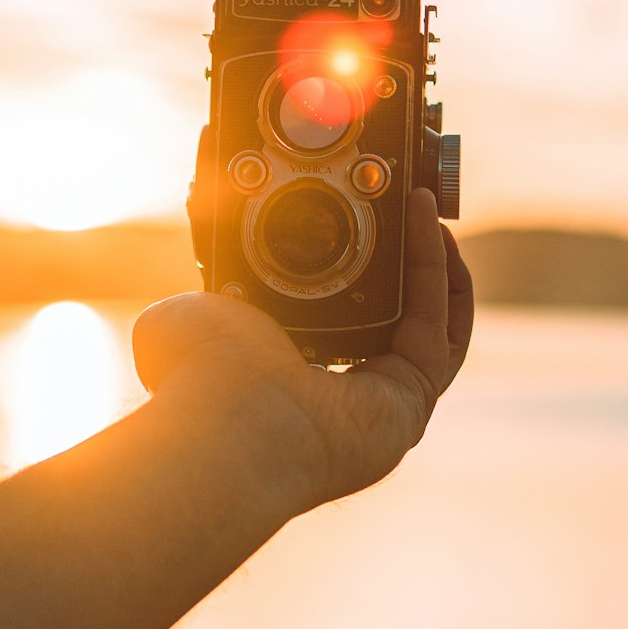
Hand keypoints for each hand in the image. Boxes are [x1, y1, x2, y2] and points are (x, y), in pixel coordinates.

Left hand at [132, 188, 472, 513]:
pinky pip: (436, 324)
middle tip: (413, 214)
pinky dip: (435, 268)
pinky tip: (427, 222)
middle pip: (398, 323)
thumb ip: (200, 296)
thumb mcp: (191, 313)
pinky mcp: (410, 401)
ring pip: (429, 326)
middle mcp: (344, 398)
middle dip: (411, 265)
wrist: (224, 419)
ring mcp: (382, 406)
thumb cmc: (198, 376)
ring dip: (434, 264)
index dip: (361, 270)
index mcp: (293, 379)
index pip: (343, 321)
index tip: (364, 224)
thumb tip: (199, 287)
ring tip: (428, 208)